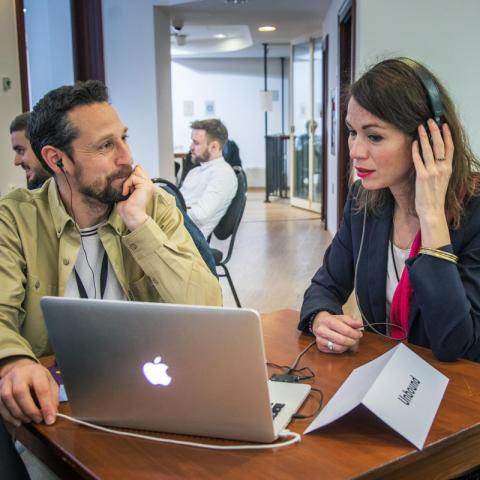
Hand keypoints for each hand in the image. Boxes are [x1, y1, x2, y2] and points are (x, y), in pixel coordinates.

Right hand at [0, 357, 58, 426]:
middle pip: (20, 392)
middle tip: (38, 419)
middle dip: (30, 410)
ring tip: (29, 420)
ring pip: (8, 398)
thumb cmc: (38, 378)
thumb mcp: (50, 383)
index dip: (46, 406)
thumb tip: (51, 415)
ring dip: (19, 414)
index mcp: (36, 371)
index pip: (41, 388)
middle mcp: (19, 374)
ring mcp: (6, 381)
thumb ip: (52, 397)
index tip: (50, 419)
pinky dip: (9, 416)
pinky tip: (18, 421)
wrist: (23, 370)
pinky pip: (0, 405)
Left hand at [116, 165, 154, 230]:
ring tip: (127, 192)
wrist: (131, 216)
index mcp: (146, 186)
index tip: (126, 189)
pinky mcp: (146, 185)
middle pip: (138, 168)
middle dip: (129, 177)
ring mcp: (149, 184)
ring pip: (135, 171)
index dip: (130, 176)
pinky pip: (133, 177)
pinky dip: (127, 185)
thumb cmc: (127, 208)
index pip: (138, 170)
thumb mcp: (126, 191)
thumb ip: (128, 182)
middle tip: (127, 190)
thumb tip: (123, 174)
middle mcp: (149, 184)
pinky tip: (127, 193)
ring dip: (128, 182)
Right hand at [311, 311, 362, 353]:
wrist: (319, 323)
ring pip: (339, 347)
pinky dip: (342, 348)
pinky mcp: (320, 347)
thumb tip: (359, 324)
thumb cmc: (333, 321)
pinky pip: (336, 351)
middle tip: (356, 339)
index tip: (359, 334)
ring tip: (350, 341)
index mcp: (328, 320)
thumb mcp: (342, 318)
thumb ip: (351, 321)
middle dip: (353, 341)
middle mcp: (322, 330)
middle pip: (342, 340)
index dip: (355, 334)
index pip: (345, 330)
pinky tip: (343, 344)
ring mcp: (320, 339)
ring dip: (348, 346)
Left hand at [412, 119, 453, 247]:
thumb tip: (433, 156)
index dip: (447, 135)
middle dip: (435, 131)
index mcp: (449, 169)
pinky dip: (416, 150)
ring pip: (429, 150)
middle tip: (430, 121)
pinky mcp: (422, 177)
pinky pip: (418, 160)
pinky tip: (414, 142)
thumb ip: (439, 167)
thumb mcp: (442, 179)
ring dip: (425, 136)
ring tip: (420, 127)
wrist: (432, 210)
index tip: (444, 125)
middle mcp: (443, 169)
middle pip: (440, 145)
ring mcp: (433, 172)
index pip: (450, 148)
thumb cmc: (434, 196)